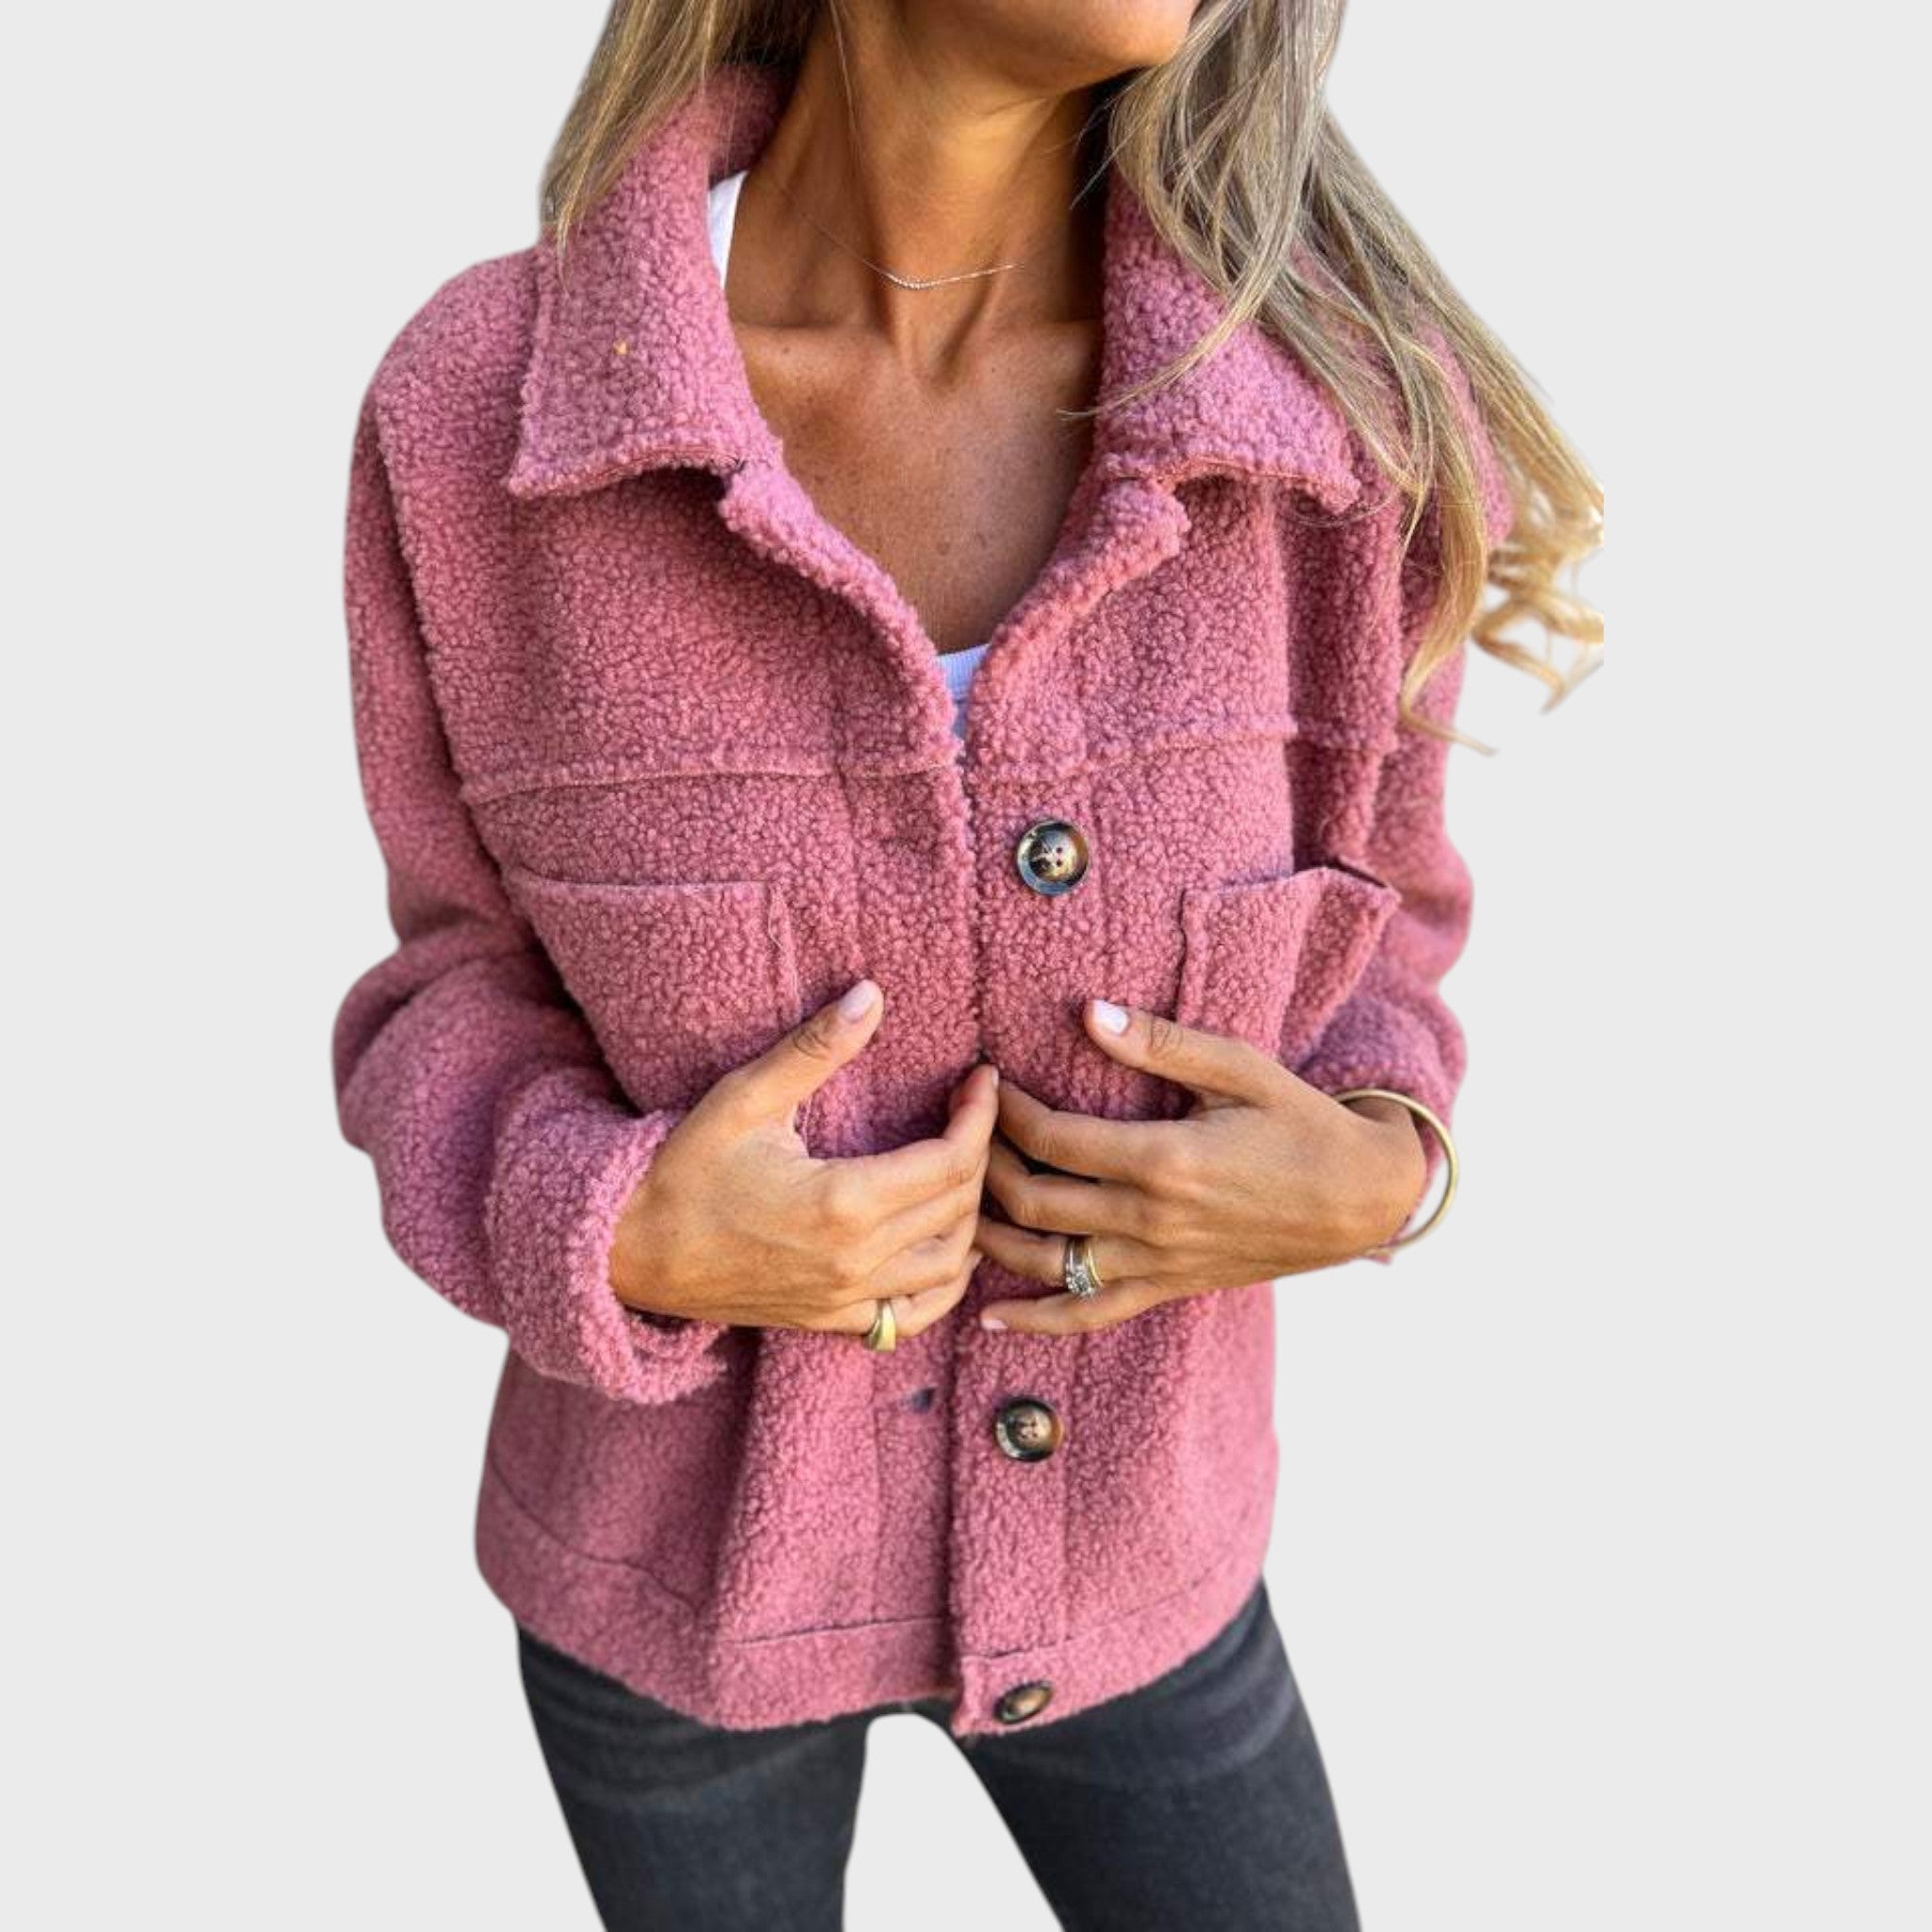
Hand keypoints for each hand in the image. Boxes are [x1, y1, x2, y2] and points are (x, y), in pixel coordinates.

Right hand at [610, 979, 999, 1340]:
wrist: (628, 1252)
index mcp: (844, 1204)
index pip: (951, 1160)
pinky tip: (947, 1249)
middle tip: (973, 1110)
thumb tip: (871, 996)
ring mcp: (845, 1300)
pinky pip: (914, 1315)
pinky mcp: (830, 1322)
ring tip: (965, 1169)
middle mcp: (856, 1261)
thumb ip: (814, 1049)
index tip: (982, 1079)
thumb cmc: (682, 1171)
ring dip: (971, 1216)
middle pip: (959, 1208)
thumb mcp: (744, 1098)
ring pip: (949, 1265)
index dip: (979, 1115)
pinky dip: (945, 1283)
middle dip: (981, 1153)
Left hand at [972, 998, 1426, 1333]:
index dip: (1007, 1109)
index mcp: (1164, 1159)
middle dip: (985, 1162)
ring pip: (1045, 1264)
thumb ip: (1161, 1043)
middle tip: (964, 1130)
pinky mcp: (1167, 1289)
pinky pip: (1089, 1316)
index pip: (1052, 1137)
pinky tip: (990, 1317)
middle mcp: (1150, 1220)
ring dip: (990, 1236)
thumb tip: (1088, 1012)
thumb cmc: (1300, 1123)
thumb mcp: (1240, 1068)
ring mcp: (1156, 1263)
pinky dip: (1035, 1321)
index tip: (986, 1079)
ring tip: (956, 1202)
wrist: (1360, 1199)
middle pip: (1034, 1199)